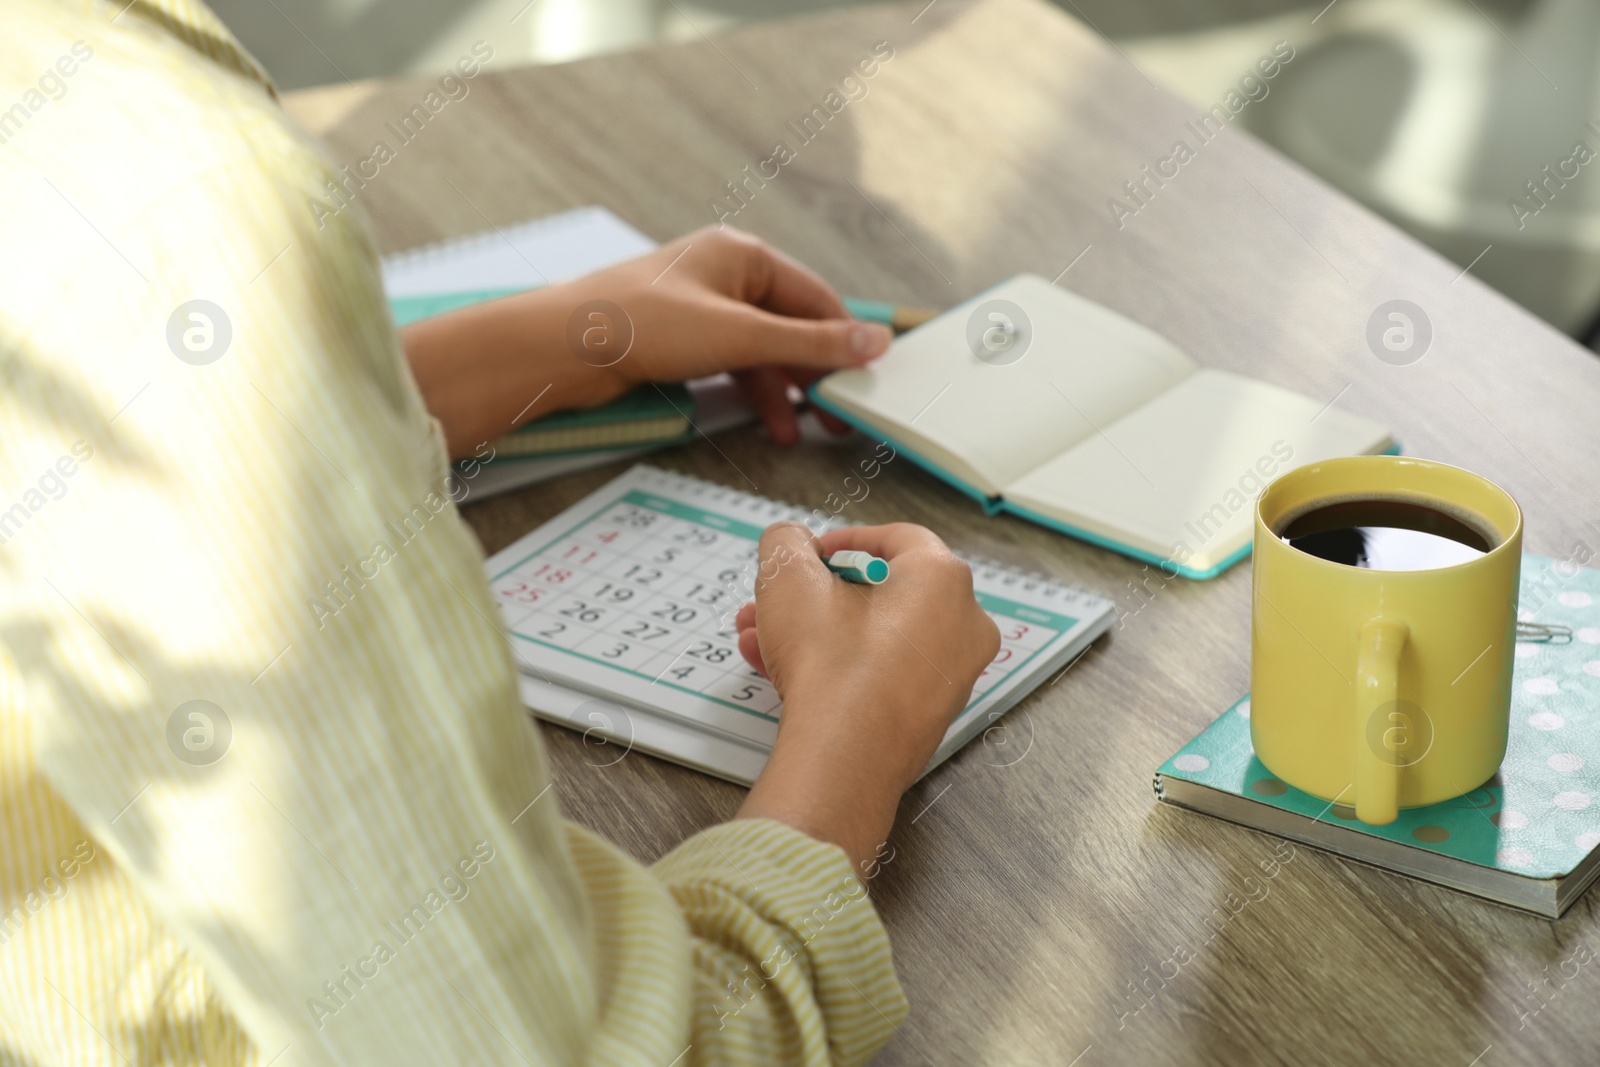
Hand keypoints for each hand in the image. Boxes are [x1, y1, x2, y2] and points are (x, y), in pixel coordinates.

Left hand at [402, 227, 891, 458]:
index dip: (844, 340)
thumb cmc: (642, 323)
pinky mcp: (681, 339)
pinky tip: (769, 422)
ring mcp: (702, 308)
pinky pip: (734, 363)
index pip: (816, 298)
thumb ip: (810, 343)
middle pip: (791, 325)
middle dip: (815, 372)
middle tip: (841, 415)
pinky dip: (753, 392)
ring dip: (785, 391)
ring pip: (762, 351)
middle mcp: (725, 275)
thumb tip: (874, 342)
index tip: (867, 380)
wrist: (563, 347)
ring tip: (805, 431)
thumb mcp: (740, 336)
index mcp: (744, 256)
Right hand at [732, 522, 999, 872]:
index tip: (815, 552)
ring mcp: (950, 675)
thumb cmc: (831, 669)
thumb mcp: (789, 581)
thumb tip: (789, 540)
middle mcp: (962, 624)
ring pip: (874, 637)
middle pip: (879, 594)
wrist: (843, 758)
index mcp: (942, 578)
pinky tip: (783, 670)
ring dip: (814, 632)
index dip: (847, 540)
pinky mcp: (930, 714)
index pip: (897, 539)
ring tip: (762, 638)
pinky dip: (838, 666)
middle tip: (778, 600)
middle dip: (814, 596)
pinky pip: (881, 674)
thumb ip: (786, 543)